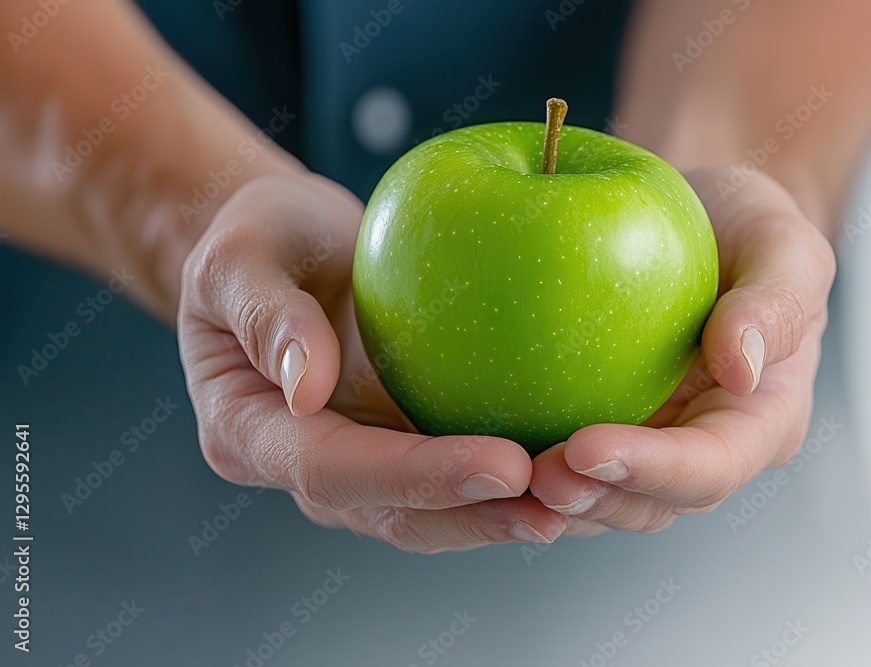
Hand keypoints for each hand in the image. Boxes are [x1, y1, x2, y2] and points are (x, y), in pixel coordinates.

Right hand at [178, 174, 565, 552]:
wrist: (283, 248)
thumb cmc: (258, 235)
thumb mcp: (240, 249)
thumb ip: (263, 312)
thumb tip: (305, 385)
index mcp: (249, 430)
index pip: (334, 469)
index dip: (419, 476)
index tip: (502, 465)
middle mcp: (303, 465)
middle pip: (393, 513)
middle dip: (476, 515)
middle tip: (559, 502)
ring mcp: (356, 460)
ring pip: (431, 512)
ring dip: (502, 515)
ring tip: (579, 502)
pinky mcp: (399, 442)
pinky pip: (453, 477)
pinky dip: (506, 483)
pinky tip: (566, 468)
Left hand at [529, 167, 835, 534]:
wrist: (694, 221)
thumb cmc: (744, 226)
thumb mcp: (781, 243)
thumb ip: (776, 302)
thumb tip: (741, 370)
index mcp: (762, 419)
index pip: (714, 464)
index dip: (653, 469)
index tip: (586, 447)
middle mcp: (706, 447)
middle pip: (653, 502)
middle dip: (595, 498)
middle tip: (534, 477)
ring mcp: (652, 444)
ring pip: (606, 499)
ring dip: (559, 498)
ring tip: (506, 475)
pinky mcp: (603, 427)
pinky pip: (567, 463)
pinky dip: (530, 466)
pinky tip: (486, 449)